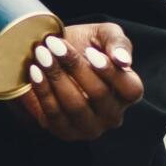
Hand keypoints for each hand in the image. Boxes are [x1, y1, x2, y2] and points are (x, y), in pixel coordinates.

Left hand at [11, 23, 145, 141]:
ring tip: (41, 55)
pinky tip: (34, 71)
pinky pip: (53, 115)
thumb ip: (118, 43)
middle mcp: (112, 115)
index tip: (90, 52)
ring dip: (56, 78)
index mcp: (128, 94)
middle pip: (99, 94)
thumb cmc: (85, 45)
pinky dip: (42, 92)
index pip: (131, 89)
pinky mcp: (64, 131)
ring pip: (75, 106)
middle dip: (75, 66)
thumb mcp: (105, 35)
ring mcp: (88, 127)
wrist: (52, 54)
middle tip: (53, 45)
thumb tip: (123, 60)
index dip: (111, 72)